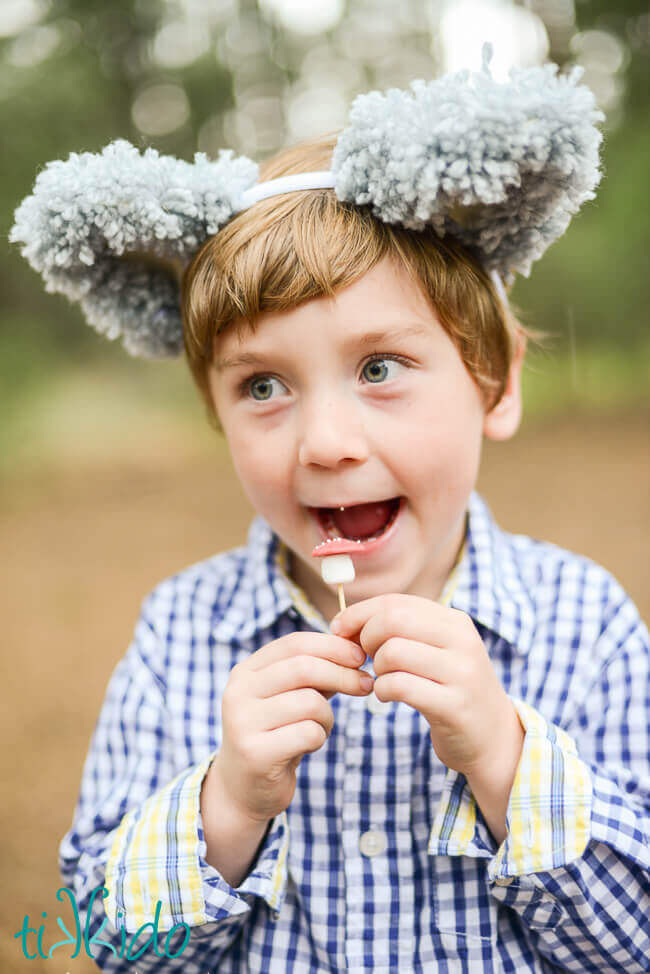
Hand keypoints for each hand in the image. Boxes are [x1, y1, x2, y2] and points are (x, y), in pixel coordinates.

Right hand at [212, 631, 372, 823]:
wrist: (243, 789)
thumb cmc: (276, 734)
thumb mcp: (290, 697)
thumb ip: (314, 674)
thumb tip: (356, 651)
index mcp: (246, 672)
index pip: (294, 643)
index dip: (332, 646)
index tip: (361, 655)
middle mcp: (238, 692)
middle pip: (304, 668)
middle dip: (343, 673)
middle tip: (366, 684)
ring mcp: (243, 723)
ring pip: (310, 702)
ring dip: (329, 715)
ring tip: (322, 727)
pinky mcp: (256, 753)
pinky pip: (308, 733)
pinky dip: (321, 737)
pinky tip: (310, 744)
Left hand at [331, 594, 523, 781]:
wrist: (494, 739)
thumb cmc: (452, 690)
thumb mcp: (437, 650)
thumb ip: (401, 630)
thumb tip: (345, 621)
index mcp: (455, 622)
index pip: (396, 602)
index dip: (359, 614)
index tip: (340, 630)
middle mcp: (462, 641)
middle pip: (391, 620)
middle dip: (366, 638)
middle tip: (367, 659)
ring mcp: (461, 673)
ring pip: (392, 652)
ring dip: (376, 669)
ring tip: (383, 679)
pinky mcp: (454, 706)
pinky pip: (400, 686)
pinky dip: (383, 691)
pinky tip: (387, 696)